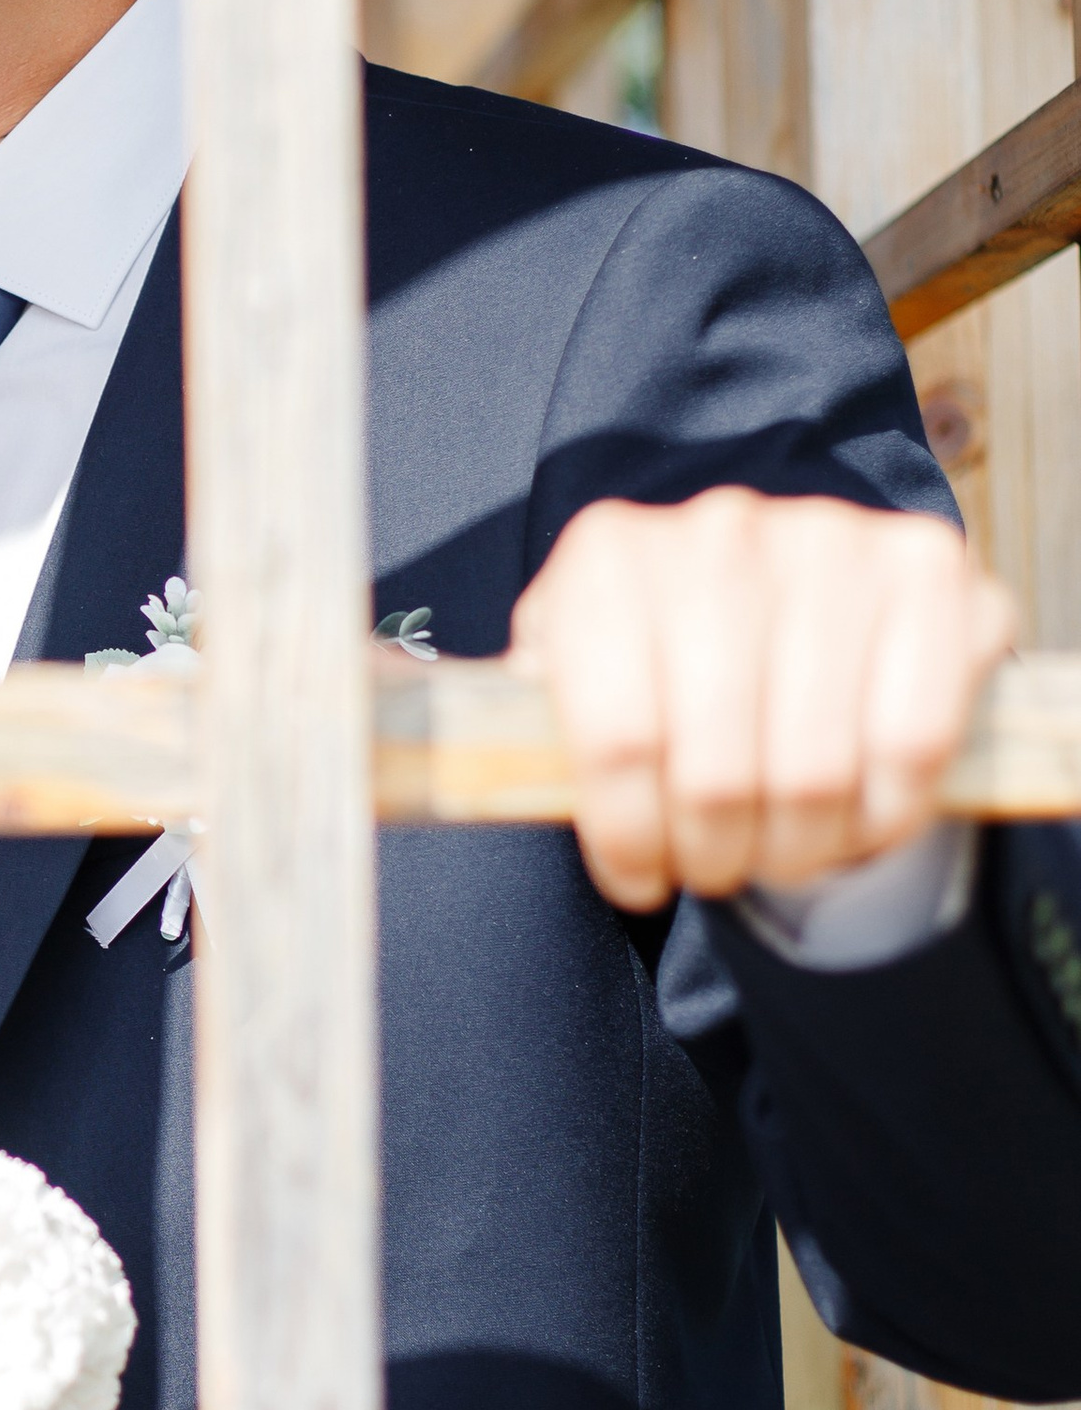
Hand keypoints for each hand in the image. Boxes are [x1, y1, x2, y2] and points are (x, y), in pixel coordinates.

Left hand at [507, 488, 1013, 913]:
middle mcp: (719, 531)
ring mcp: (832, 540)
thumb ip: (525, 725)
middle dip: (715, 854)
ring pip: (814, 772)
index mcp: (607, 555)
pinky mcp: (930, 570)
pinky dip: (884, 813)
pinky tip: (857, 818)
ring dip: (799, 849)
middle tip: (716, 869)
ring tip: (782, 852)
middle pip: (716, 771)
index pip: (615, 742)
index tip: (637, 878)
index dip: (629, 838)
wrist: (792, 596)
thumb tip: (478, 777)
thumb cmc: (662, 662)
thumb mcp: (576, 678)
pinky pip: (911, 744)